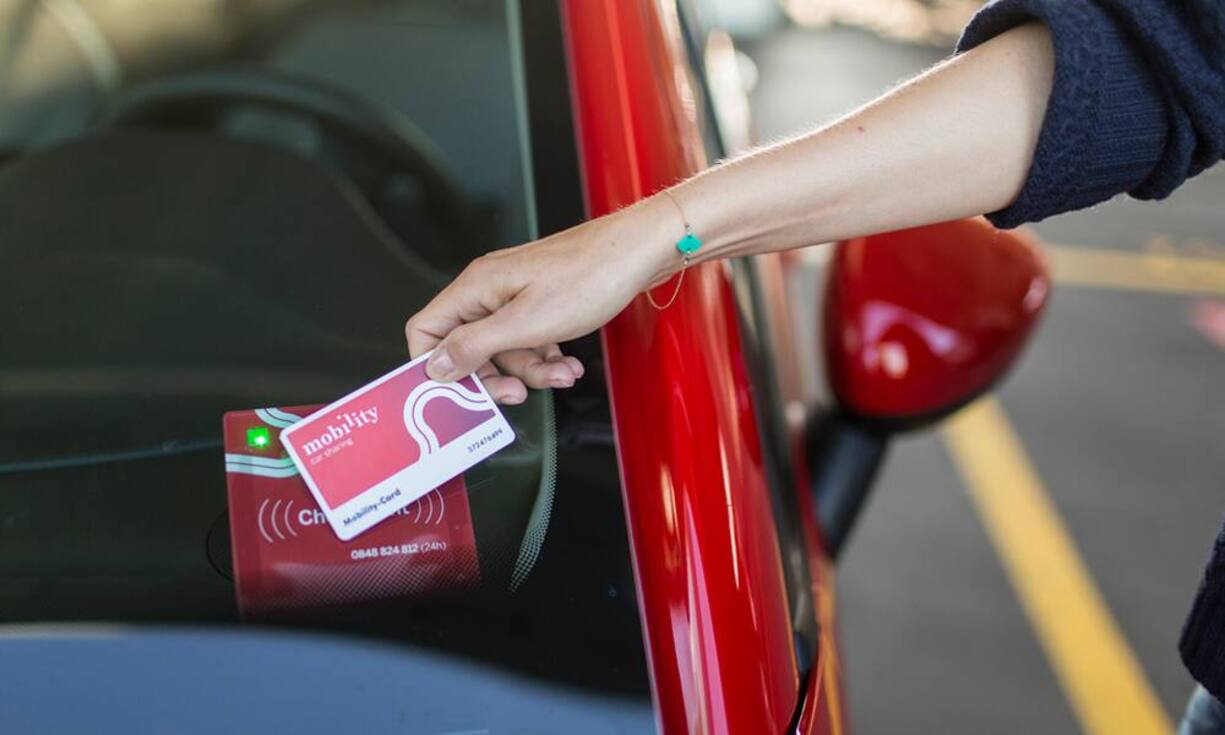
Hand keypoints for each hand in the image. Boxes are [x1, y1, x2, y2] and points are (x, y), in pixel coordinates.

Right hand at [405, 196, 677, 403]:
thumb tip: (434, 365)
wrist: (639, 253)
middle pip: (467, 347)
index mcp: (476, 288)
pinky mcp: (540, 302)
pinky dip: (548, 356)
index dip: (434, 366)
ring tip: (563, 372)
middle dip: (496, 374)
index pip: (426, 330)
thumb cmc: (590, 276)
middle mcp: (489, 289)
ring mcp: (515, 295)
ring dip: (533, 369)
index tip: (458, 393)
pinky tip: (570, 362)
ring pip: (505, 348)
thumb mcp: (527, 324)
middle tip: (518, 392)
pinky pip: (529, 339)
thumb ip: (475, 345)